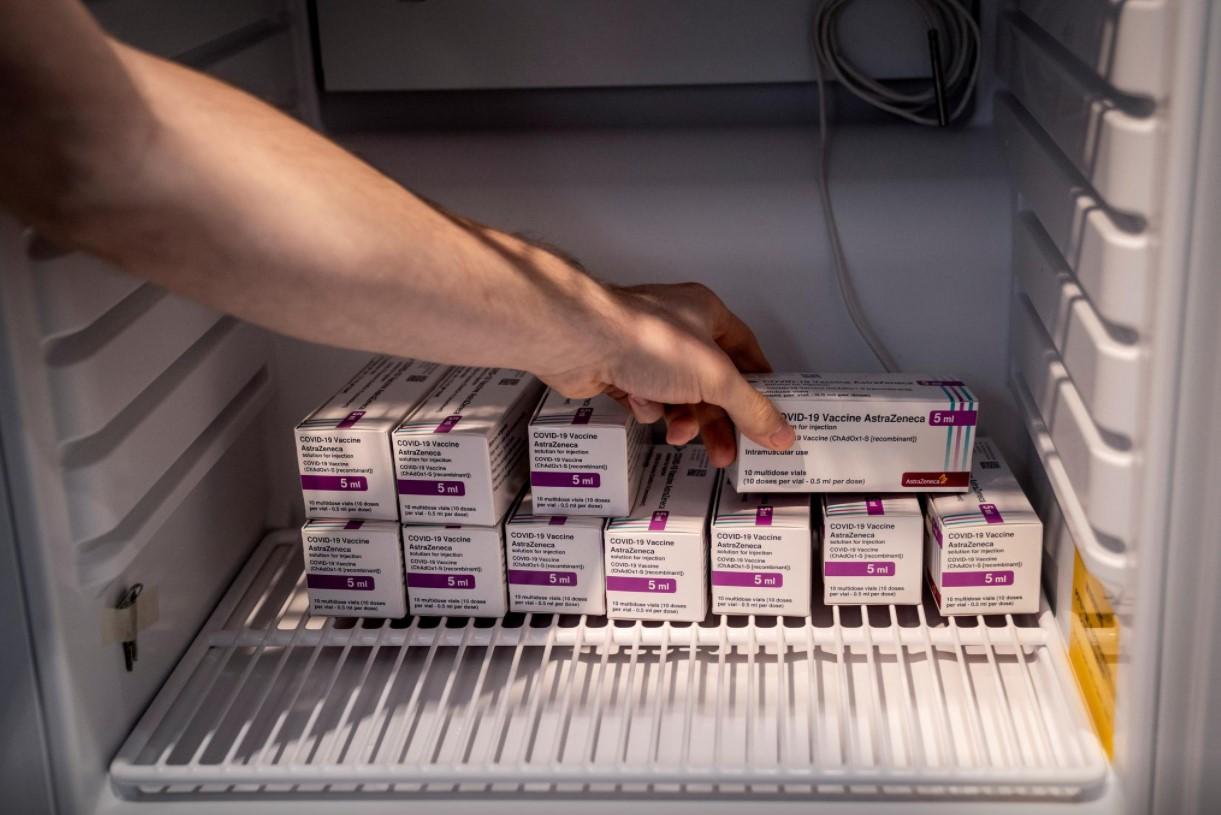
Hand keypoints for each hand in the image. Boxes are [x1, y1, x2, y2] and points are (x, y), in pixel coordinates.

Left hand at [536, 281, 795, 466]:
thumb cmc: (642, 338)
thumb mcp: (714, 378)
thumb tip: (779, 430)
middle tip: (729, 449)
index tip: (769, 412)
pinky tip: (640, 403)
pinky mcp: (620, 370)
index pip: (745, 351)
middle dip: (719, 419)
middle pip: (711, 383)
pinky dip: (647, 408)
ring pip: (678, 396)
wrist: (579, 342)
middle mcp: (678, 329)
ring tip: (681, 435)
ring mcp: (647, 350)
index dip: (759, 383)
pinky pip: (647, 400)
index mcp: (706, 314)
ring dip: (682, 419)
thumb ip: (750, 408)